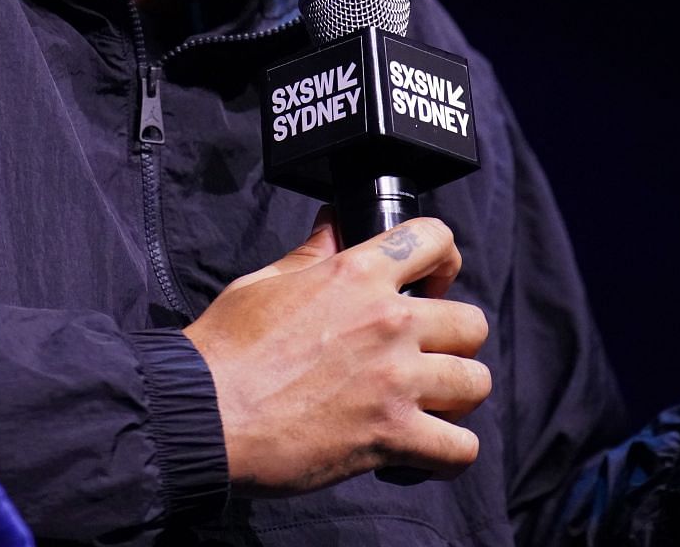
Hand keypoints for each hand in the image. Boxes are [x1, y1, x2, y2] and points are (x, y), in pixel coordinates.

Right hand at [182, 211, 491, 495]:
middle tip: (429, 355)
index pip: (435, 239)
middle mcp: (387, 321)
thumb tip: (333, 225)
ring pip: (476, 382)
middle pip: (471, 321)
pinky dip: (449, 453)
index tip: (435, 281)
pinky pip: (460, 448)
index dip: (444, 258)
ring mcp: (395, 380)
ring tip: (432, 405)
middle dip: (455, 339)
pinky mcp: (392, 435)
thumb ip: (311, 254)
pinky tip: (425, 450)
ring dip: (457, 396)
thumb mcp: (264, 281)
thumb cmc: (224, 349)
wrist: (203, 412)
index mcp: (357, 274)